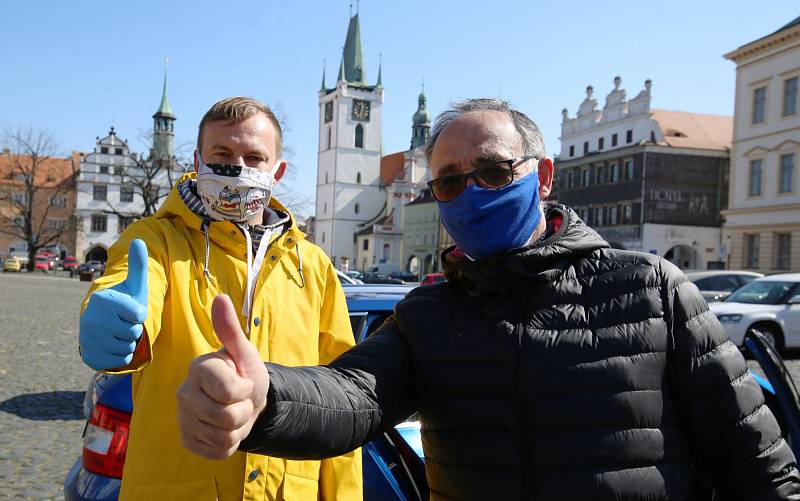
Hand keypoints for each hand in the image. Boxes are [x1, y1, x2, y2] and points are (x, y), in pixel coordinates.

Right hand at [79, 240, 147, 369]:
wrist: (105, 325)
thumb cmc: (125, 304)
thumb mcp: (134, 285)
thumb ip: (138, 265)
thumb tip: (139, 240)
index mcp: (104, 299)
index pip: (139, 314)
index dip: (140, 314)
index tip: (131, 309)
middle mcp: (92, 317)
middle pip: (133, 332)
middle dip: (135, 330)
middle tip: (125, 323)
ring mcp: (87, 337)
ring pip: (126, 348)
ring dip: (130, 343)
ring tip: (120, 333)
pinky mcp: (88, 354)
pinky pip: (119, 361)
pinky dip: (123, 356)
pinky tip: (116, 346)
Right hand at [177, 294, 269, 459]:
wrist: (245, 401)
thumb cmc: (244, 372)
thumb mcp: (245, 352)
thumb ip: (231, 329)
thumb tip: (220, 298)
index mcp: (198, 369)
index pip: (230, 392)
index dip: (245, 389)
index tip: (242, 381)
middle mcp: (184, 393)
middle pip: (227, 418)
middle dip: (244, 411)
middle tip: (240, 400)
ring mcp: (183, 419)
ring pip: (224, 437)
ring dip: (239, 428)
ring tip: (234, 413)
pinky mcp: (187, 441)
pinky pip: (218, 452)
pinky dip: (230, 444)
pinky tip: (225, 428)